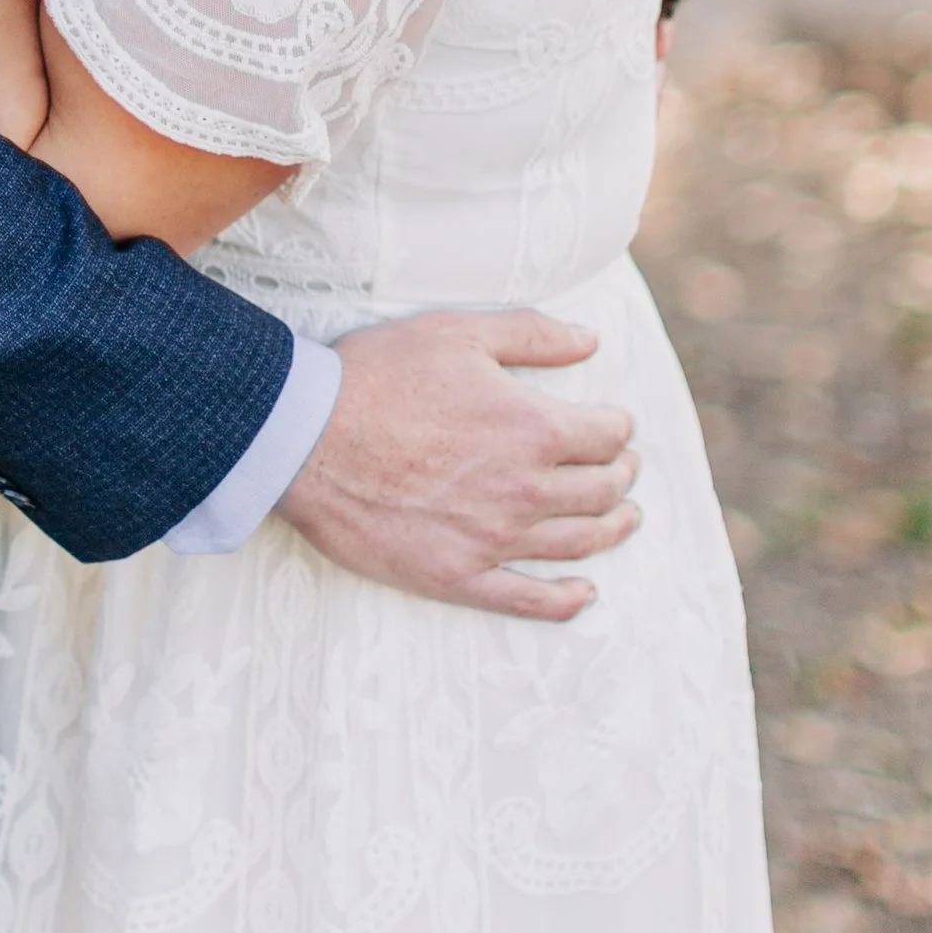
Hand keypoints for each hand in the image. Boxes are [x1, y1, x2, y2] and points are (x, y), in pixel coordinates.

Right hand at [279, 311, 638, 619]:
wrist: (306, 438)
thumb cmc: (378, 375)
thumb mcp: (458, 332)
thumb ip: (531, 335)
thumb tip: (590, 341)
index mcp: (532, 428)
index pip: (605, 435)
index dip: (618, 427)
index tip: (616, 424)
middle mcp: (524, 490)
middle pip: (600, 491)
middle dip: (621, 476)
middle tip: (624, 469)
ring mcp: (493, 540)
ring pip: (577, 543)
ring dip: (611, 530)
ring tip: (624, 519)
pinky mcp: (458, 576)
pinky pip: (528, 599)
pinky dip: (565, 600)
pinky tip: (584, 593)